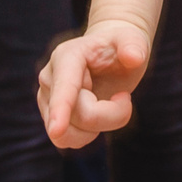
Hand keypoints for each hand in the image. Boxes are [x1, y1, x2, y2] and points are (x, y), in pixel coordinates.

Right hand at [38, 19, 152, 148]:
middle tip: (125, 96)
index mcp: (67, 57)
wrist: (108, 54)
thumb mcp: (132, 40)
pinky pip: (67, 141)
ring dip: (99, 126)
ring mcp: (46, 100)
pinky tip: (97, 112)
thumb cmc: (119, 46)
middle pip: (80, 117)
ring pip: (69, 135)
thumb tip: (134, 57)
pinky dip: (89, 134)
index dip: (61, 109)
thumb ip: (133, 45)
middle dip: (111, 114)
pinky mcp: (49, 117)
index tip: (57, 130)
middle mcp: (49, 79)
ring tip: (108, 101)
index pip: (65, 88)